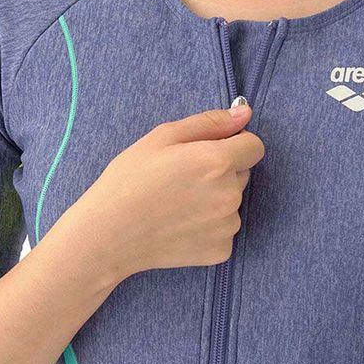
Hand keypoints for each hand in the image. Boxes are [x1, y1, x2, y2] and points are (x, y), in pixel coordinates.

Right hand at [67, 105, 263, 280]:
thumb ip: (210, 122)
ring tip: (178, 204)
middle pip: (242, 173)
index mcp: (218, 162)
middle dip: (222, 171)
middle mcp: (230, 194)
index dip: (235, 144)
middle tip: (184, 179)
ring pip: (232, 201)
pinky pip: (225, 228)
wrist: (109, 235)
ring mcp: (228, 225)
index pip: (254, 145)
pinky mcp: (222, 250)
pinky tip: (182, 225)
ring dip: (215, 199)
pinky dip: (210, 226)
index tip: (210, 151)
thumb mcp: (163, 137)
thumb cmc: (131, 179)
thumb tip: (244, 113)